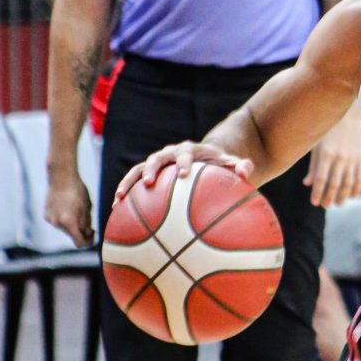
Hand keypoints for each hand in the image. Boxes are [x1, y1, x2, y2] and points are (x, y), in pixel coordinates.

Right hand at [45, 171, 94, 247]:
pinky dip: (64, 219)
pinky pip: (58, 221)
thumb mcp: (87, 208)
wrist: (61, 177)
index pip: (79, 243)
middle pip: (72, 235)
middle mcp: (57, 224)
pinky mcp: (46, 215)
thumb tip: (87, 233)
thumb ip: (87, 223)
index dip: (88, 242)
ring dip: (72, 224)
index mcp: (69, 223)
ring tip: (76, 210)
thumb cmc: (77, 190)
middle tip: (89, 225)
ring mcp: (50, 220)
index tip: (93, 235)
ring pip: (64, 229)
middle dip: (80, 232)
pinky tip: (67, 207)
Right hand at [113, 141, 254, 203]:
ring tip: (119, 199)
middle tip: (149, 183)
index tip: (184, 174)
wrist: (205, 159)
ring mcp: (157, 163)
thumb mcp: (231, 164)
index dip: (184, 162)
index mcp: (190, 150)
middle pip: (157, 158)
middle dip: (152, 169)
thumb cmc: (219, 165)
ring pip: (138, 169)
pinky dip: (124, 193)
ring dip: (129, 182)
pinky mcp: (148, 174)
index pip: (186, 153)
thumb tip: (245, 172)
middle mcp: (170, 154)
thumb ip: (240, 167)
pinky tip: (115, 210)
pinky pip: (133, 182)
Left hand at [305, 107, 360, 208]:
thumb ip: (313, 166)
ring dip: (343, 196)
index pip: (321, 179)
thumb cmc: (327, 131)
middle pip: (334, 184)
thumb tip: (307, 184)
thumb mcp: (316, 145)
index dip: (318, 193)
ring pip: (348, 184)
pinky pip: (360, 178)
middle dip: (329, 198)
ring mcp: (352, 158)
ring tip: (337, 203)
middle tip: (325, 205)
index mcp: (326, 153)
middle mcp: (340, 157)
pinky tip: (352, 196)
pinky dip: (357, 189)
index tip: (315, 202)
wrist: (348, 115)